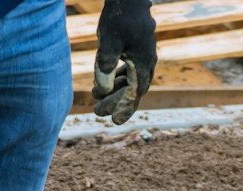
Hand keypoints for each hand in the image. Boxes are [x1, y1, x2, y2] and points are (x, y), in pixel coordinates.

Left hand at [93, 0, 156, 124]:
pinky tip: (104, 84)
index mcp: (143, 63)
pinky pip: (129, 72)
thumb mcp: (108, 42)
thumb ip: (105, 66)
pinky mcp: (137, 50)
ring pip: (130, 82)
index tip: (113, 121)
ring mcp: (143, 55)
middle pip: (132, 90)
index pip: (134, 93)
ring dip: (115, 92)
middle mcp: (147, 62)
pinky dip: (117, 80)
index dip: (124, 108)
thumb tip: (103, 90)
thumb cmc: (119, 17)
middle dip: (116, 102)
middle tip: (97, 112)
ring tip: (95, 97)